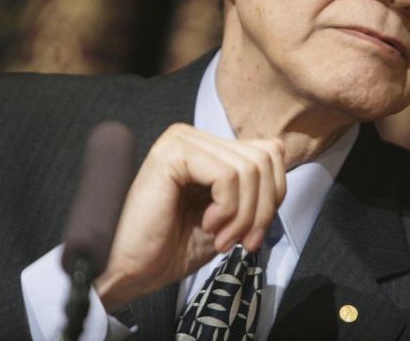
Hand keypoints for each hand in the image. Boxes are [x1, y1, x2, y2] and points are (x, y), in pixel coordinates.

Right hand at [93, 123, 285, 311]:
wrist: (129, 271)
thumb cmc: (170, 249)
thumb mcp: (227, 218)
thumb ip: (252, 194)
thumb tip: (280, 181)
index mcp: (208, 148)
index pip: (270, 152)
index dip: (274, 195)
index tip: (253, 234)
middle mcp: (194, 136)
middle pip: (265, 157)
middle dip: (263, 208)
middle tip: (242, 241)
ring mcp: (181, 140)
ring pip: (250, 168)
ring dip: (244, 215)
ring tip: (222, 239)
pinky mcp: (172, 154)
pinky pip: (228, 175)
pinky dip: (228, 209)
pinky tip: (207, 226)